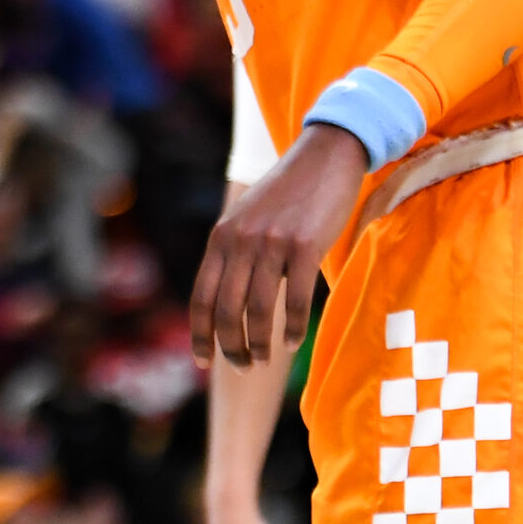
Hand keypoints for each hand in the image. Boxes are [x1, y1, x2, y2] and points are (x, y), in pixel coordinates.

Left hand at [191, 124, 366, 368]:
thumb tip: (225, 303)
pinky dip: (292, 328)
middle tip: (242, 367)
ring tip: (265, 360)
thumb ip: (233, 253)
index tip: (202, 361)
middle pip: (226, 310)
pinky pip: (295, 299)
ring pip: (258, 310)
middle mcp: (240, 241)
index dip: (199, 334)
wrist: (323, 156)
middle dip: (231, 346)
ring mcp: (272, 243)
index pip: (200, 297)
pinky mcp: (305, 245)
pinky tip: (293, 342)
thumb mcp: (246, 219)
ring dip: (261, 343)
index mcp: (220, 237)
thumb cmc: (286, 194)